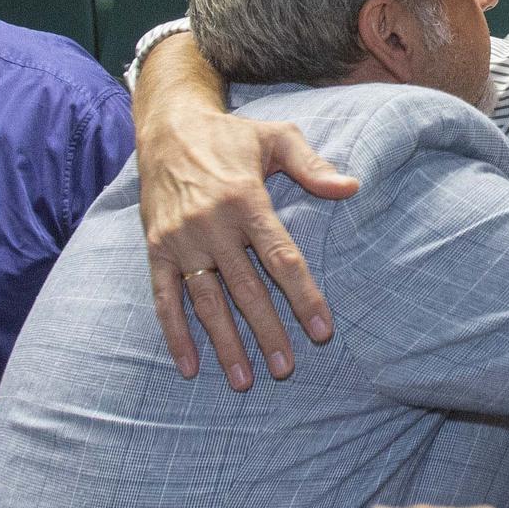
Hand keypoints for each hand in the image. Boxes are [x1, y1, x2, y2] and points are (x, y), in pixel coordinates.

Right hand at [138, 35, 357, 388]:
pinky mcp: (156, 249)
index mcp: (246, 200)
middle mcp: (212, 225)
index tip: (322, 331)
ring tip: (244, 380)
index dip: (303, 297)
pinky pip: (164, 298)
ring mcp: (181, 240)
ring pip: (206, 301)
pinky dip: (174, 334)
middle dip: (267, 332)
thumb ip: (313, 166)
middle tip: (286, 369)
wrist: (166, 127)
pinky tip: (189, 366)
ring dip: (225, 343)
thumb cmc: (230, 136)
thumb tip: (351, 187)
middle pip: (245, 289)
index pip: (281, 258)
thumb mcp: (276, 138)